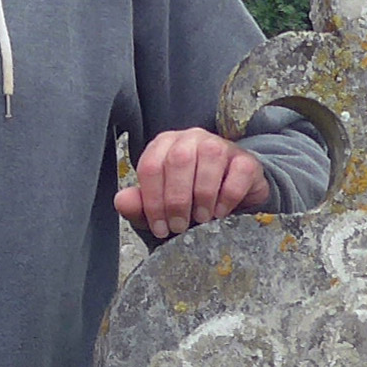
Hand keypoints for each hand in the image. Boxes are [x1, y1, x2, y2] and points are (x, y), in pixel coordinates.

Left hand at [115, 129, 271, 239]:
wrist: (229, 202)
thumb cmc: (190, 202)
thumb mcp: (160, 208)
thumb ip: (139, 205)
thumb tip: (122, 201)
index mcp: (164, 146)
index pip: (151, 166)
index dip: (153, 201)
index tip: (160, 228)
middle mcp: (190, 139)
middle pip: (179, 160)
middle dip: (177, 199)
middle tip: (179, 226)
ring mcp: (219, 145)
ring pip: (210, 159)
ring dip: (203, 195)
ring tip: (201, 219)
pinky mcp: (245, 160)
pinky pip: (237, 172)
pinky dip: (227, 197)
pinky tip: (220, 212)